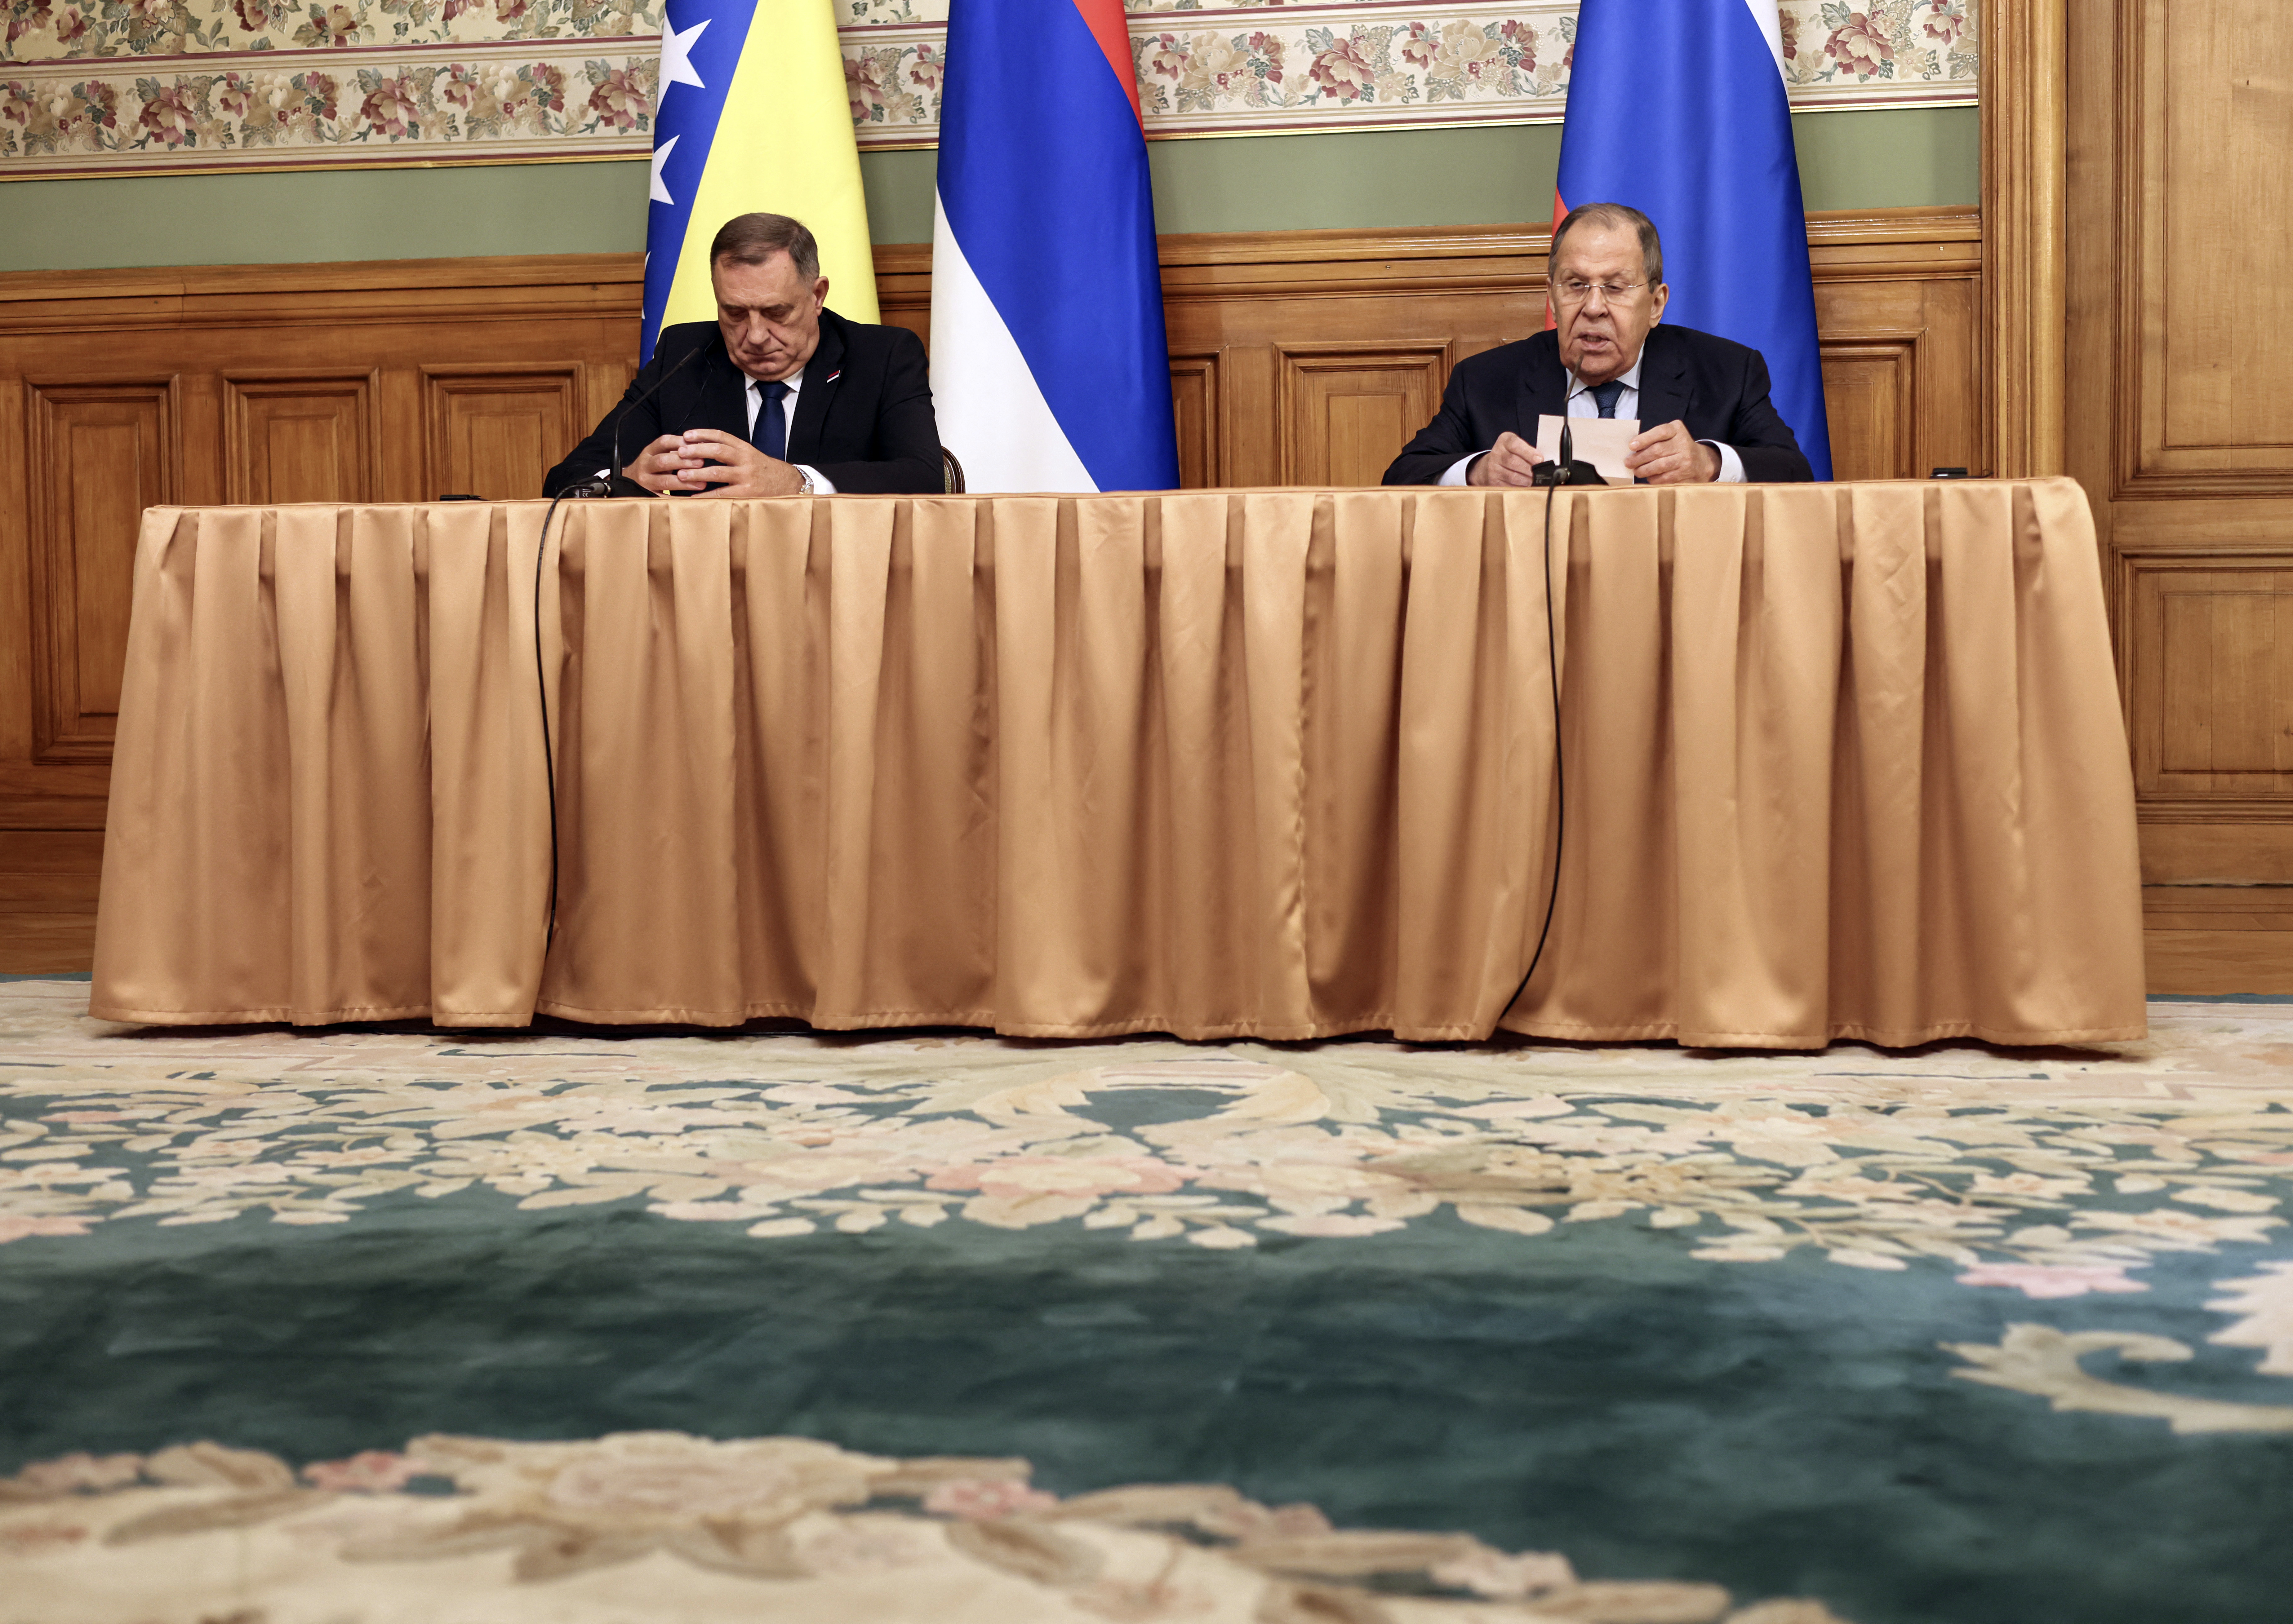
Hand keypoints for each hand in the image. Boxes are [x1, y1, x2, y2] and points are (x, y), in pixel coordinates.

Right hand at [626, 433, 700, 494]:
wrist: (629, 482)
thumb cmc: (651, 467)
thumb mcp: (658, 454)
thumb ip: (675, 450)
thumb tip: (700, 446)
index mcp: (649, 452)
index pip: (663, 442)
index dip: (680, 442)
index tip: (697, 444)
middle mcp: (645, 465)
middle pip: (663, 461)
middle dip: (683, 462)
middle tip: (701, 463)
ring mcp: (645, 482)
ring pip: (665, 481)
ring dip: (685, 482)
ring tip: (702, 483)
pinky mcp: (648, 496)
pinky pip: (664, 499)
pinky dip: (678, 499)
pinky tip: (691, 499)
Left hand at [675, 429, 807, 498]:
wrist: (790, 485)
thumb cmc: (766, 471)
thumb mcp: (751, 456)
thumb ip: (732, 452)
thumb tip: (704, 449)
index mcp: (745, 448)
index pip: (721, 436)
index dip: (703, 434)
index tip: (687, 435)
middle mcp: (746, 459)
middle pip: (717, 450)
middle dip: (696, 451)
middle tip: (679, 452)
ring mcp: (746, 476)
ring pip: (717, 472)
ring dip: (696, 473)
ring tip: (681, 475)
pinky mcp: (747, 493)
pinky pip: (723, 494)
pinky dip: (707, 495)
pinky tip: (694, 496)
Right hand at [1467, 431, 1548, 487]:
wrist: (1490, 466)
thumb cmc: (1510, 455)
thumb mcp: (1518, 447)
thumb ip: (1529, 452)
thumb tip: (1542, 464)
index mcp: (1504, 441)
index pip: (1515, 445)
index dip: (1528, 453)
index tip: (1540, 459)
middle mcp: (1496, 453)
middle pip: (1513, 461)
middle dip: (1529, 469)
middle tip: (1540, 474)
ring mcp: (1493, 468)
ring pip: (1512, 476)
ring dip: (1527, 480)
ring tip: (1535, 482)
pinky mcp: (1493, 482)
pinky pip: (1509, 486)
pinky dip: (1520, 488)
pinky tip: (1527, 487)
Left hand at [1626, 420, 1719, 484]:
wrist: (1701, 461)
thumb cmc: (1677, 447)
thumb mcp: (1669, 436)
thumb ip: (1654, 438)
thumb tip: (1632, 449)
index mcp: (1677, 429)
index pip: (1660, 432)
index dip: (1644, 439)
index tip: (1631, 446)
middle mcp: (1683, 443)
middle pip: (1657, 450)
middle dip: (1639, 458)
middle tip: (1628, 462)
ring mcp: (1685, 459)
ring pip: (1660, 465)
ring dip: (1644, 470)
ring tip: (1636, 471)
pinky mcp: (1684, 473)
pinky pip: (1664, 478)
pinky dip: (1653, 479)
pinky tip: (1648, 477)